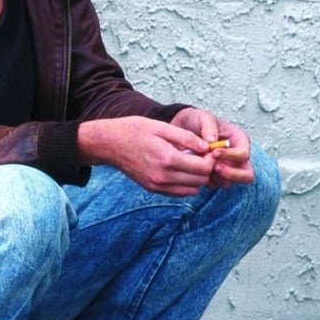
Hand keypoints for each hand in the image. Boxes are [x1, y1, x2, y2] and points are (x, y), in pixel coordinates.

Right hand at [77, 116, 219, 196]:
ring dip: (197, 177)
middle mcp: (163, 176)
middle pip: (200, 180)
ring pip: (192, 189)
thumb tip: (207, 147)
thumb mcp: (160, 126)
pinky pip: (179, 193)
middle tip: (202, 155)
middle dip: (206, 168)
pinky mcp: (153, 189)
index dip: (211, 159)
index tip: (209, 150)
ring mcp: (157, 185)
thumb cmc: (133, 130)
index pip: (203, 168)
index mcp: (167, 158)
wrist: (108, 144)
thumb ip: (186, 137)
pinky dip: (186, 184)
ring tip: (192, 162)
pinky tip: (181, 169)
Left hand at [169, 107, 254, 187]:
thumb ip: (209, 127)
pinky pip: (214, 185)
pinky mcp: (214, 177)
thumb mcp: (203, 117)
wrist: (181, 129)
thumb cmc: (197, 121)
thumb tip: (211, 142)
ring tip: (200, 167)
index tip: (214, 153)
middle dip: (231, 174)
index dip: (231, 156)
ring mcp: (227, 169)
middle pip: (246, 175)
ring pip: (229, 183)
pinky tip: (194, 170)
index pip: (244, 154)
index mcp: (239, 141)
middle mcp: (237, 158)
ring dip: (216, 178)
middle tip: (214, 168)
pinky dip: (205, 181)